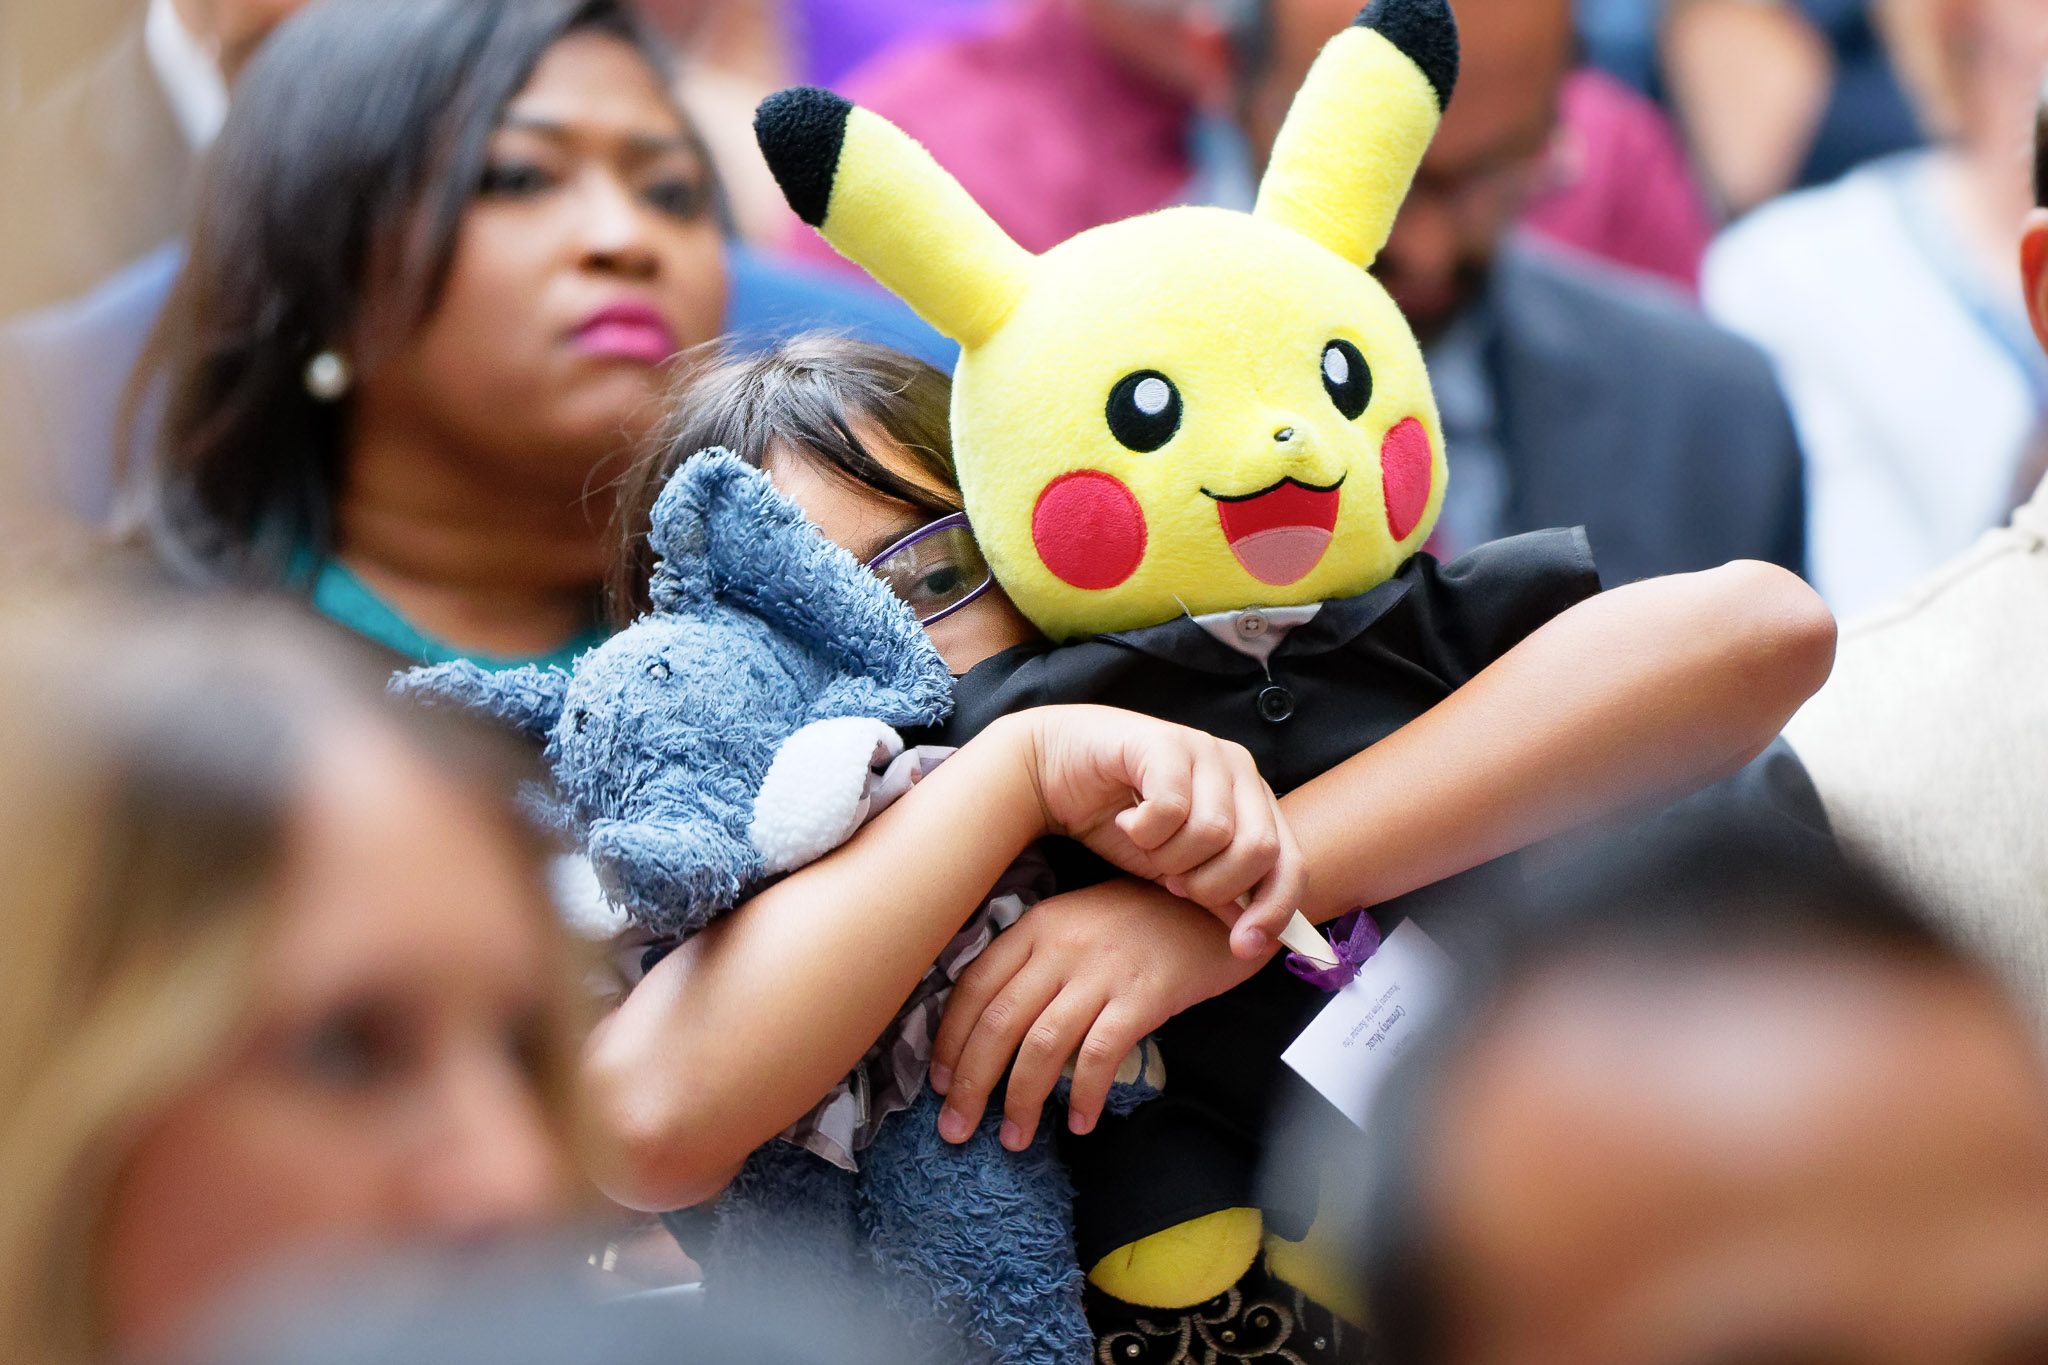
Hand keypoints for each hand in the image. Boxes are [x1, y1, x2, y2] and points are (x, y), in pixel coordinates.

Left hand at [928, 878, 1266, 1150]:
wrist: (1217, 901)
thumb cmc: (1143, 919)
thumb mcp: (1078, 923)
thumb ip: (1037, 961)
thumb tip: (993, 1027)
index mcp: (1037, 925)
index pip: (973, 987)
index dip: (950, 1041)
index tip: (940, 1084)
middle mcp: (1061, 946)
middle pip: (997, 1023)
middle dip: (970, 1083)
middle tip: (957, 1129)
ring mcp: (1102, 970)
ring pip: (1041, 1045)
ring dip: (1020, 1100)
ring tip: (1015, 1138)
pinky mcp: (1143, 995)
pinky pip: (1100, 1054)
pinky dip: (1085, 1095)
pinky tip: (1081, 1123)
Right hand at [1011, 706, 1306, 956]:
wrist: (1054, 773)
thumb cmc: (1121, 822)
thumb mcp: (1177, 870)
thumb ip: (1220, 895)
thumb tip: (1260, 938)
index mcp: (1253, 802)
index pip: (1291, 864)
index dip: (1274, 911)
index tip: (1242, 946)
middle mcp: (1240, 770)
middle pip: (1258, 851)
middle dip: (1209, 883)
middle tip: (1169, 876)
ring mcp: (1206, 750)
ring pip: (1214, 833)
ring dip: (1169, 856)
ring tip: (1146, 842)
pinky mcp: (1167, 742)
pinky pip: (1172, 809)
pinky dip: (1143, 830)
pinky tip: (1125, 819)